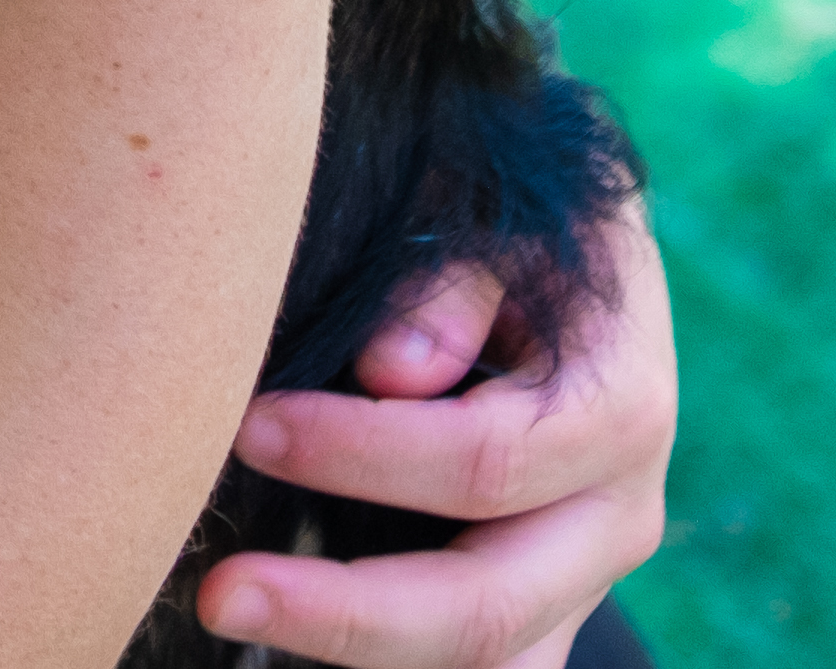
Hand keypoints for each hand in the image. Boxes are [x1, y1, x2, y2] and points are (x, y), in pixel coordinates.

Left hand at [210, 198, 678, 666]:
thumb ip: (446, 281)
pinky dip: (384, 668)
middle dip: (343, 613)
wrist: (580, 271)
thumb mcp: (490, 212)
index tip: (247, 427)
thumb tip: (389, 372)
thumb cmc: (508, 221)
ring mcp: (582, 582)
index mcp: (616, 408)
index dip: (360, 455)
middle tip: (218, 590)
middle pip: (488, 612)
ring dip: (360, 660)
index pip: (485, 464)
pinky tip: (286, 635)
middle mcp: (617, 517)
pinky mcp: (544, 617)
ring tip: (239, 615)